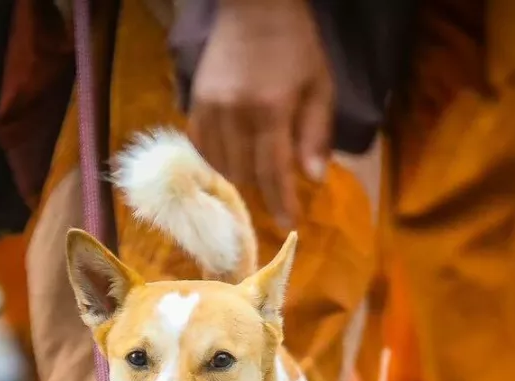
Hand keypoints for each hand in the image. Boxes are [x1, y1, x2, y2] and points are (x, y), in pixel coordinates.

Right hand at [189, 0, 333, 227]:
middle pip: (245, 174)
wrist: (255, 8)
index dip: (282, 203)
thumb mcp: (320, 88)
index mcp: (270, 111)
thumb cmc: (296, 48)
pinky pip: (202, 149)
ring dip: (240, 177)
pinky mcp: (195, 104)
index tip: (290, 225)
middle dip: (263, 189)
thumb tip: (314, 180)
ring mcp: (210, 109)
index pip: (274, 172)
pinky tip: (232, 159)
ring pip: (221, 166)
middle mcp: (235, 114)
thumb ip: (316, 135)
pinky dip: (217, 161)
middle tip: (278, 191)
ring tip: (256, 175)